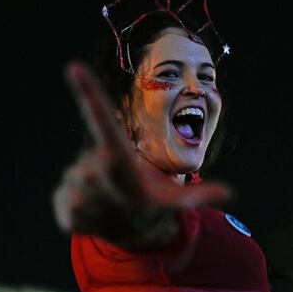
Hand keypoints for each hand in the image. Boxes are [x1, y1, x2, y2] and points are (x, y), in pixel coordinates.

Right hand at [52, 62, 230, 248]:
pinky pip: (73, 216)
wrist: (129, 226)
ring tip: (116, 212)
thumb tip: (229, 193)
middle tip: (127, 202)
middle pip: (92, 170)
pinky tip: (102, 223)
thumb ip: (198, 195)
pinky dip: (91, 226)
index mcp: (117, 152)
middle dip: (110, 192)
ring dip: (103, 212)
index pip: (102, 119)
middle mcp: (93, 161)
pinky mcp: (63, 202)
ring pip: (83, 196)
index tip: (73, 66)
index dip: (88, 92)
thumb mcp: (176, 201)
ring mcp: (75, 180)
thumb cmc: (152, 202)